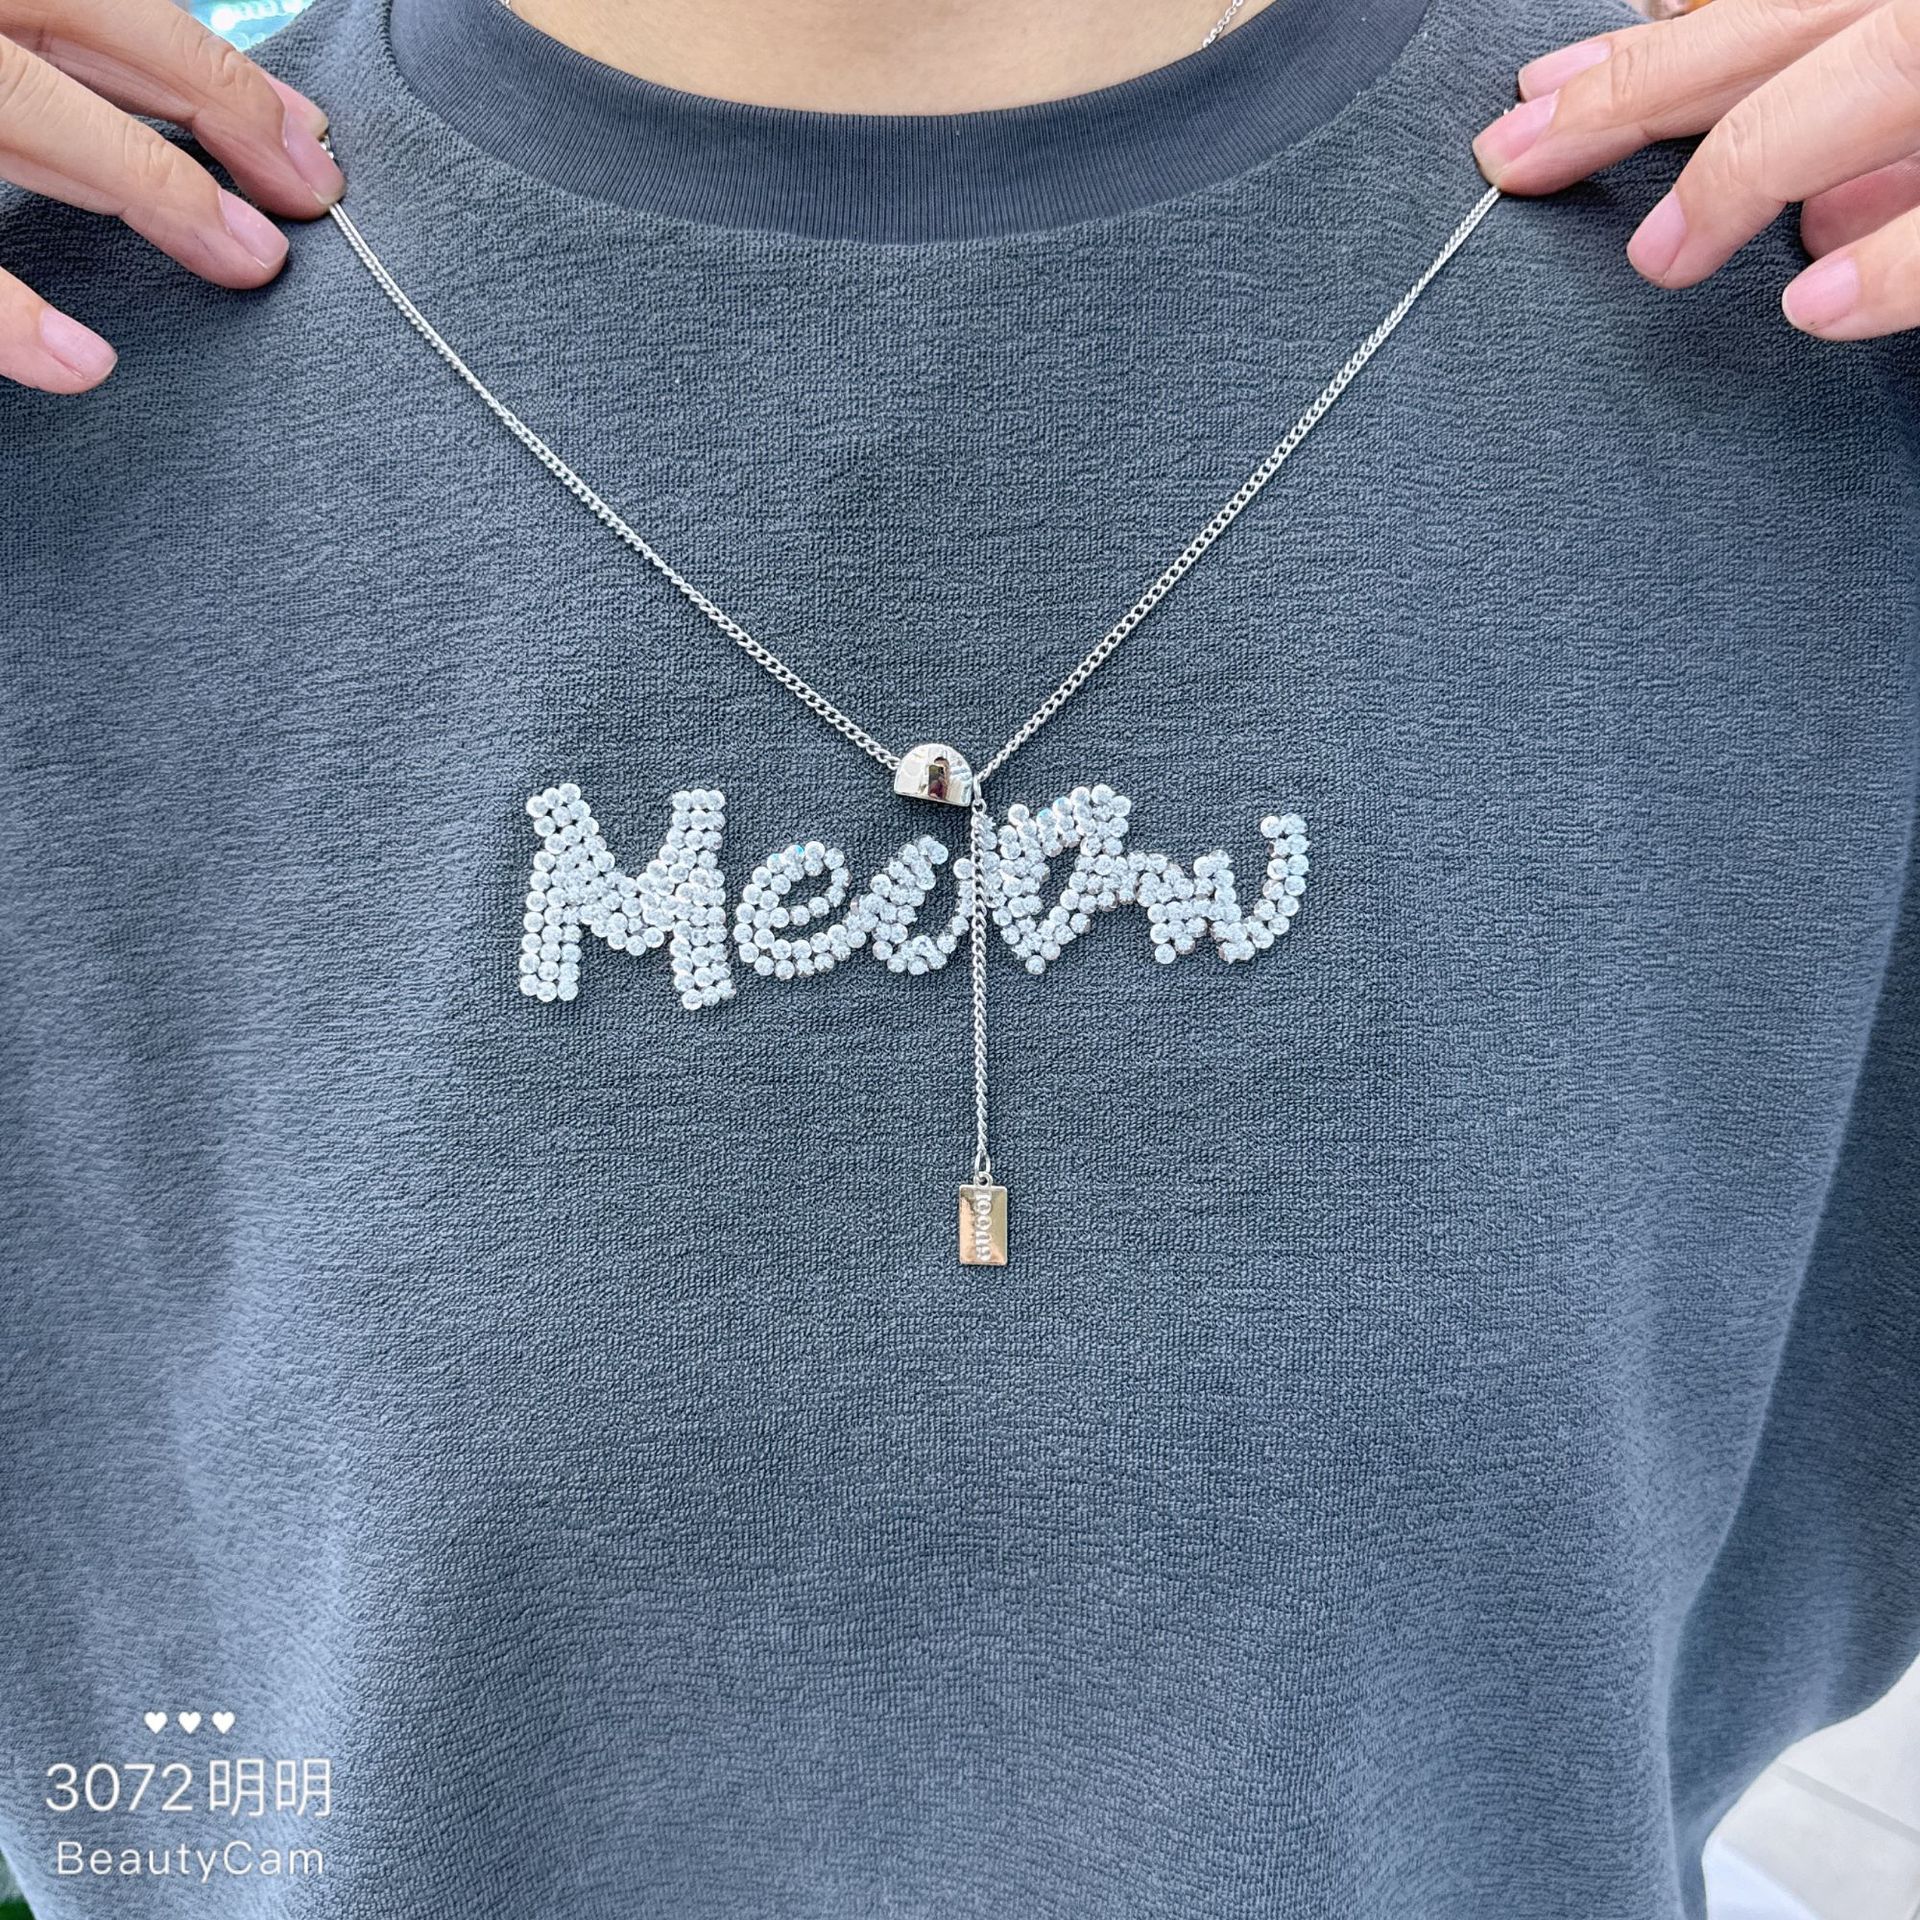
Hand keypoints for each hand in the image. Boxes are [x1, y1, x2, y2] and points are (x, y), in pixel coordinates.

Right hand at [0, 0, 342, 393]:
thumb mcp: (1, 44)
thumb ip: (68, 67)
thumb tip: (234, 127)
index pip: (107, 7)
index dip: (217, 76)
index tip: (311, 146)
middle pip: (83, 29)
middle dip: (213, 110)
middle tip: (311, 199)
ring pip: (22, 110)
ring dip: (147, 183)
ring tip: (249, 262)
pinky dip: (7, 313)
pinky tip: (85, 364)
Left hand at [1472, 0, 1919, 341]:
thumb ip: (1863, 131)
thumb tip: (1814, 224)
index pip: (1759, 12)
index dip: (1640, 58)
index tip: (1536, 99)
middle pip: (1779, 31)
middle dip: (1635, 97)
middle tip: (1519, 162)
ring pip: (1875, 78)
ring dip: (1749, 166)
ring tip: (1659, 259)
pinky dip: (1891, 264)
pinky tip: (1808, 307)